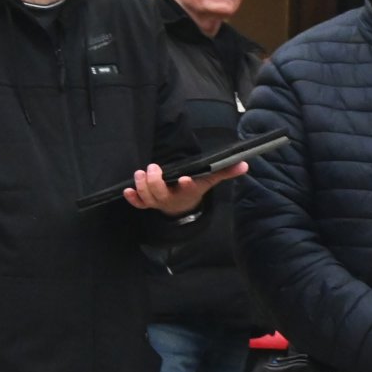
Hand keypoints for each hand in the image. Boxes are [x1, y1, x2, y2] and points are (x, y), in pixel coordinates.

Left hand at [123, 159, 248, 216]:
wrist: (183, 206)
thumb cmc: (195, 188)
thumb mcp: (210, 180)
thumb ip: (226, 171)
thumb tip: (245, 164)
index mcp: (188, 192)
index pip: (189, 189)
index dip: (187, 185)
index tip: (186, 178)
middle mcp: (172, 199)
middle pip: (161, 194)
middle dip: (155, 182)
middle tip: (154, 168)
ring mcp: (158, 202)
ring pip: (148, 198)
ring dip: (142, 187)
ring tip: (140, 173)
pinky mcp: (148, 202)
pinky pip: (139, 205)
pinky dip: (133, 199)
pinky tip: (127, 191)